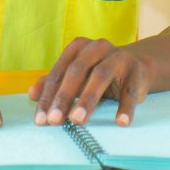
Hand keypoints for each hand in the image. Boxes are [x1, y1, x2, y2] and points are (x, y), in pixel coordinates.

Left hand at [28, 38, 154, 127]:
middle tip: (55, 120)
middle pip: (77, 72)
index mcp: (78, 47)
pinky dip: (125, 107)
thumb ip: (54, 82)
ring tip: (78, 120)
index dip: (48, 96)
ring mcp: (118, 57)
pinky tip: (121, 122)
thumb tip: (32, 95)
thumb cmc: (98, 72)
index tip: (41, 119)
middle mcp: (97, 47)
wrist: (137, 66)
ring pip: (101, 77)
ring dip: (88, 100)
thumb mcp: (76, 75)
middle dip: (64, 97)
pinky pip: (130, 90)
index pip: (59, 73)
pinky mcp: (136, 71)